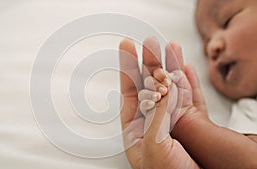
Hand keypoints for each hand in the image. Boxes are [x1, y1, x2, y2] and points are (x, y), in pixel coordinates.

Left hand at [119, 37, 200, 168]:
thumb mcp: (156, 147)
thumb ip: (157, 118)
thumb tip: (162, 91)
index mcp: (137, 131)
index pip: (130, 92)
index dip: (127, 68)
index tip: (126, 47)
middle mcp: (152, 123)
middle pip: (149, 86)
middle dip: (149, 62)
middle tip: (149, 42)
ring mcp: (171, 122)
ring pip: (170, 89)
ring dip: (170, 67)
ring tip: (170, 48)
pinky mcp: (190, 125)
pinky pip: (189, 98)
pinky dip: (188, 82)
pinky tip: (184, 69)